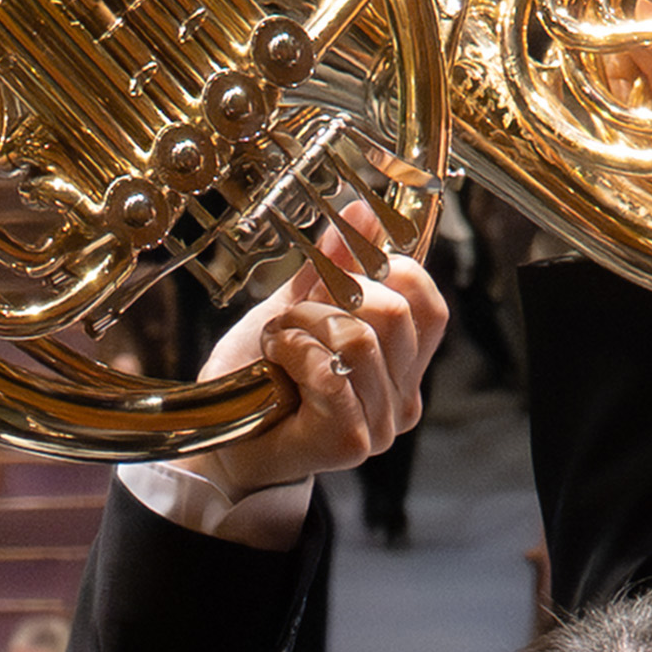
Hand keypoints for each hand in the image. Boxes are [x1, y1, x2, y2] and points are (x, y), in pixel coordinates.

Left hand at [183, 196, 444, 479]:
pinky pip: (331, 374)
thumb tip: (363, 210)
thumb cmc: (261, 376)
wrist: (221, 433)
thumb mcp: (298, 306)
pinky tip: (275, 363)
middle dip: (333, 299)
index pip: (430, 305)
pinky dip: (294, 354)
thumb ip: (334, 265)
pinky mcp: (351, 442)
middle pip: (395, 314)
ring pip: (360, 341)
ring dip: (305, 328)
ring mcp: (381, 424)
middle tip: (294, 317)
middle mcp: (402, 397)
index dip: (390, 272)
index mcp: (403, 364)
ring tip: (279, 341)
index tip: (341, 276)